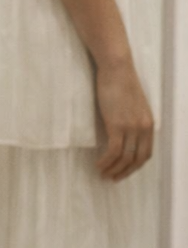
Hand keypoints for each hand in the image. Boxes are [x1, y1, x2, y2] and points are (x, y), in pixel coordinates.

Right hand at [94, 54, 153, 180]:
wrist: (117, 68)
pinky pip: (114, 151)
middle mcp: (143, 128)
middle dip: (124, 172)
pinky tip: (99, 164)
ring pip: (124, 158)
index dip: (134, 167)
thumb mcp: (133, 105)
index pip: (146, 154)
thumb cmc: (121, 82)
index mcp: (149, 124)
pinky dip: (106, 161)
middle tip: (112, 178)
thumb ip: (132, 120)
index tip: (123, 172)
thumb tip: (123, 134)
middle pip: (137, 160)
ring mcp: (131, 127)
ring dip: (113, 169)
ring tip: (102, 173)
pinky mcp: (117, 125)